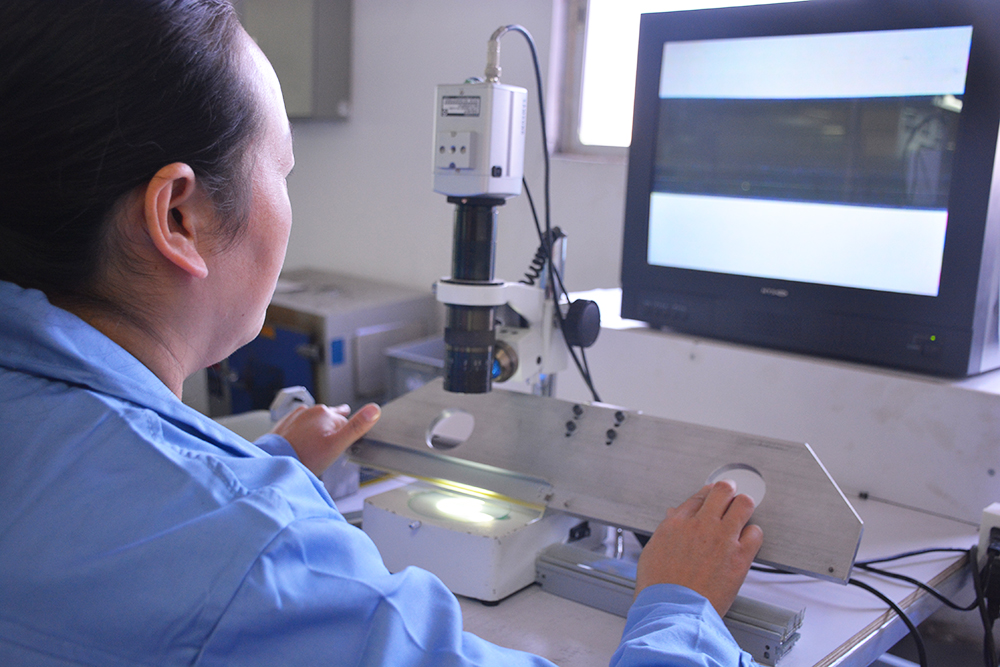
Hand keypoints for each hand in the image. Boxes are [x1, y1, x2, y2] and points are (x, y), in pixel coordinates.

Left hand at [270, 403, 380, 475]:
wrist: (275, 462)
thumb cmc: (305, 457)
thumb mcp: (337, 445)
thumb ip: (357, 427)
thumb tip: (374, 409)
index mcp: (326, 413)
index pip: (345, 422)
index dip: (347, 434)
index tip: (346, 442)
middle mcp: (311, 411)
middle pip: (330, 419)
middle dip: (333, 428)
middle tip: (334, 440)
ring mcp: (296, 416)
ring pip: (315, 421)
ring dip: (319, 429)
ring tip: (320, 441)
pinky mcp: (285, 423)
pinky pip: (300, 425)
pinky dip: (304, 432)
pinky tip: (303, 442)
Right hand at [634, 480, 762, 616]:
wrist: (673, 609)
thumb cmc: (659, 587)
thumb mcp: (653, 551)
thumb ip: (666, 530)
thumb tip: (673, 516)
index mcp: (676, 523)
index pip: (699, 497)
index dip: (709, 494)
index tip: (713, 495)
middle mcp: (700, 525)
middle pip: (722, 491)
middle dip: (728, 492)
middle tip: (732, 497)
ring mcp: (721, 538)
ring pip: (743, 505)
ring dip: (744, 507)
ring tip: (744, 513)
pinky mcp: (739, 556)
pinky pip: (756, 533)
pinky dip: (753, 534)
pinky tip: (748, 541)